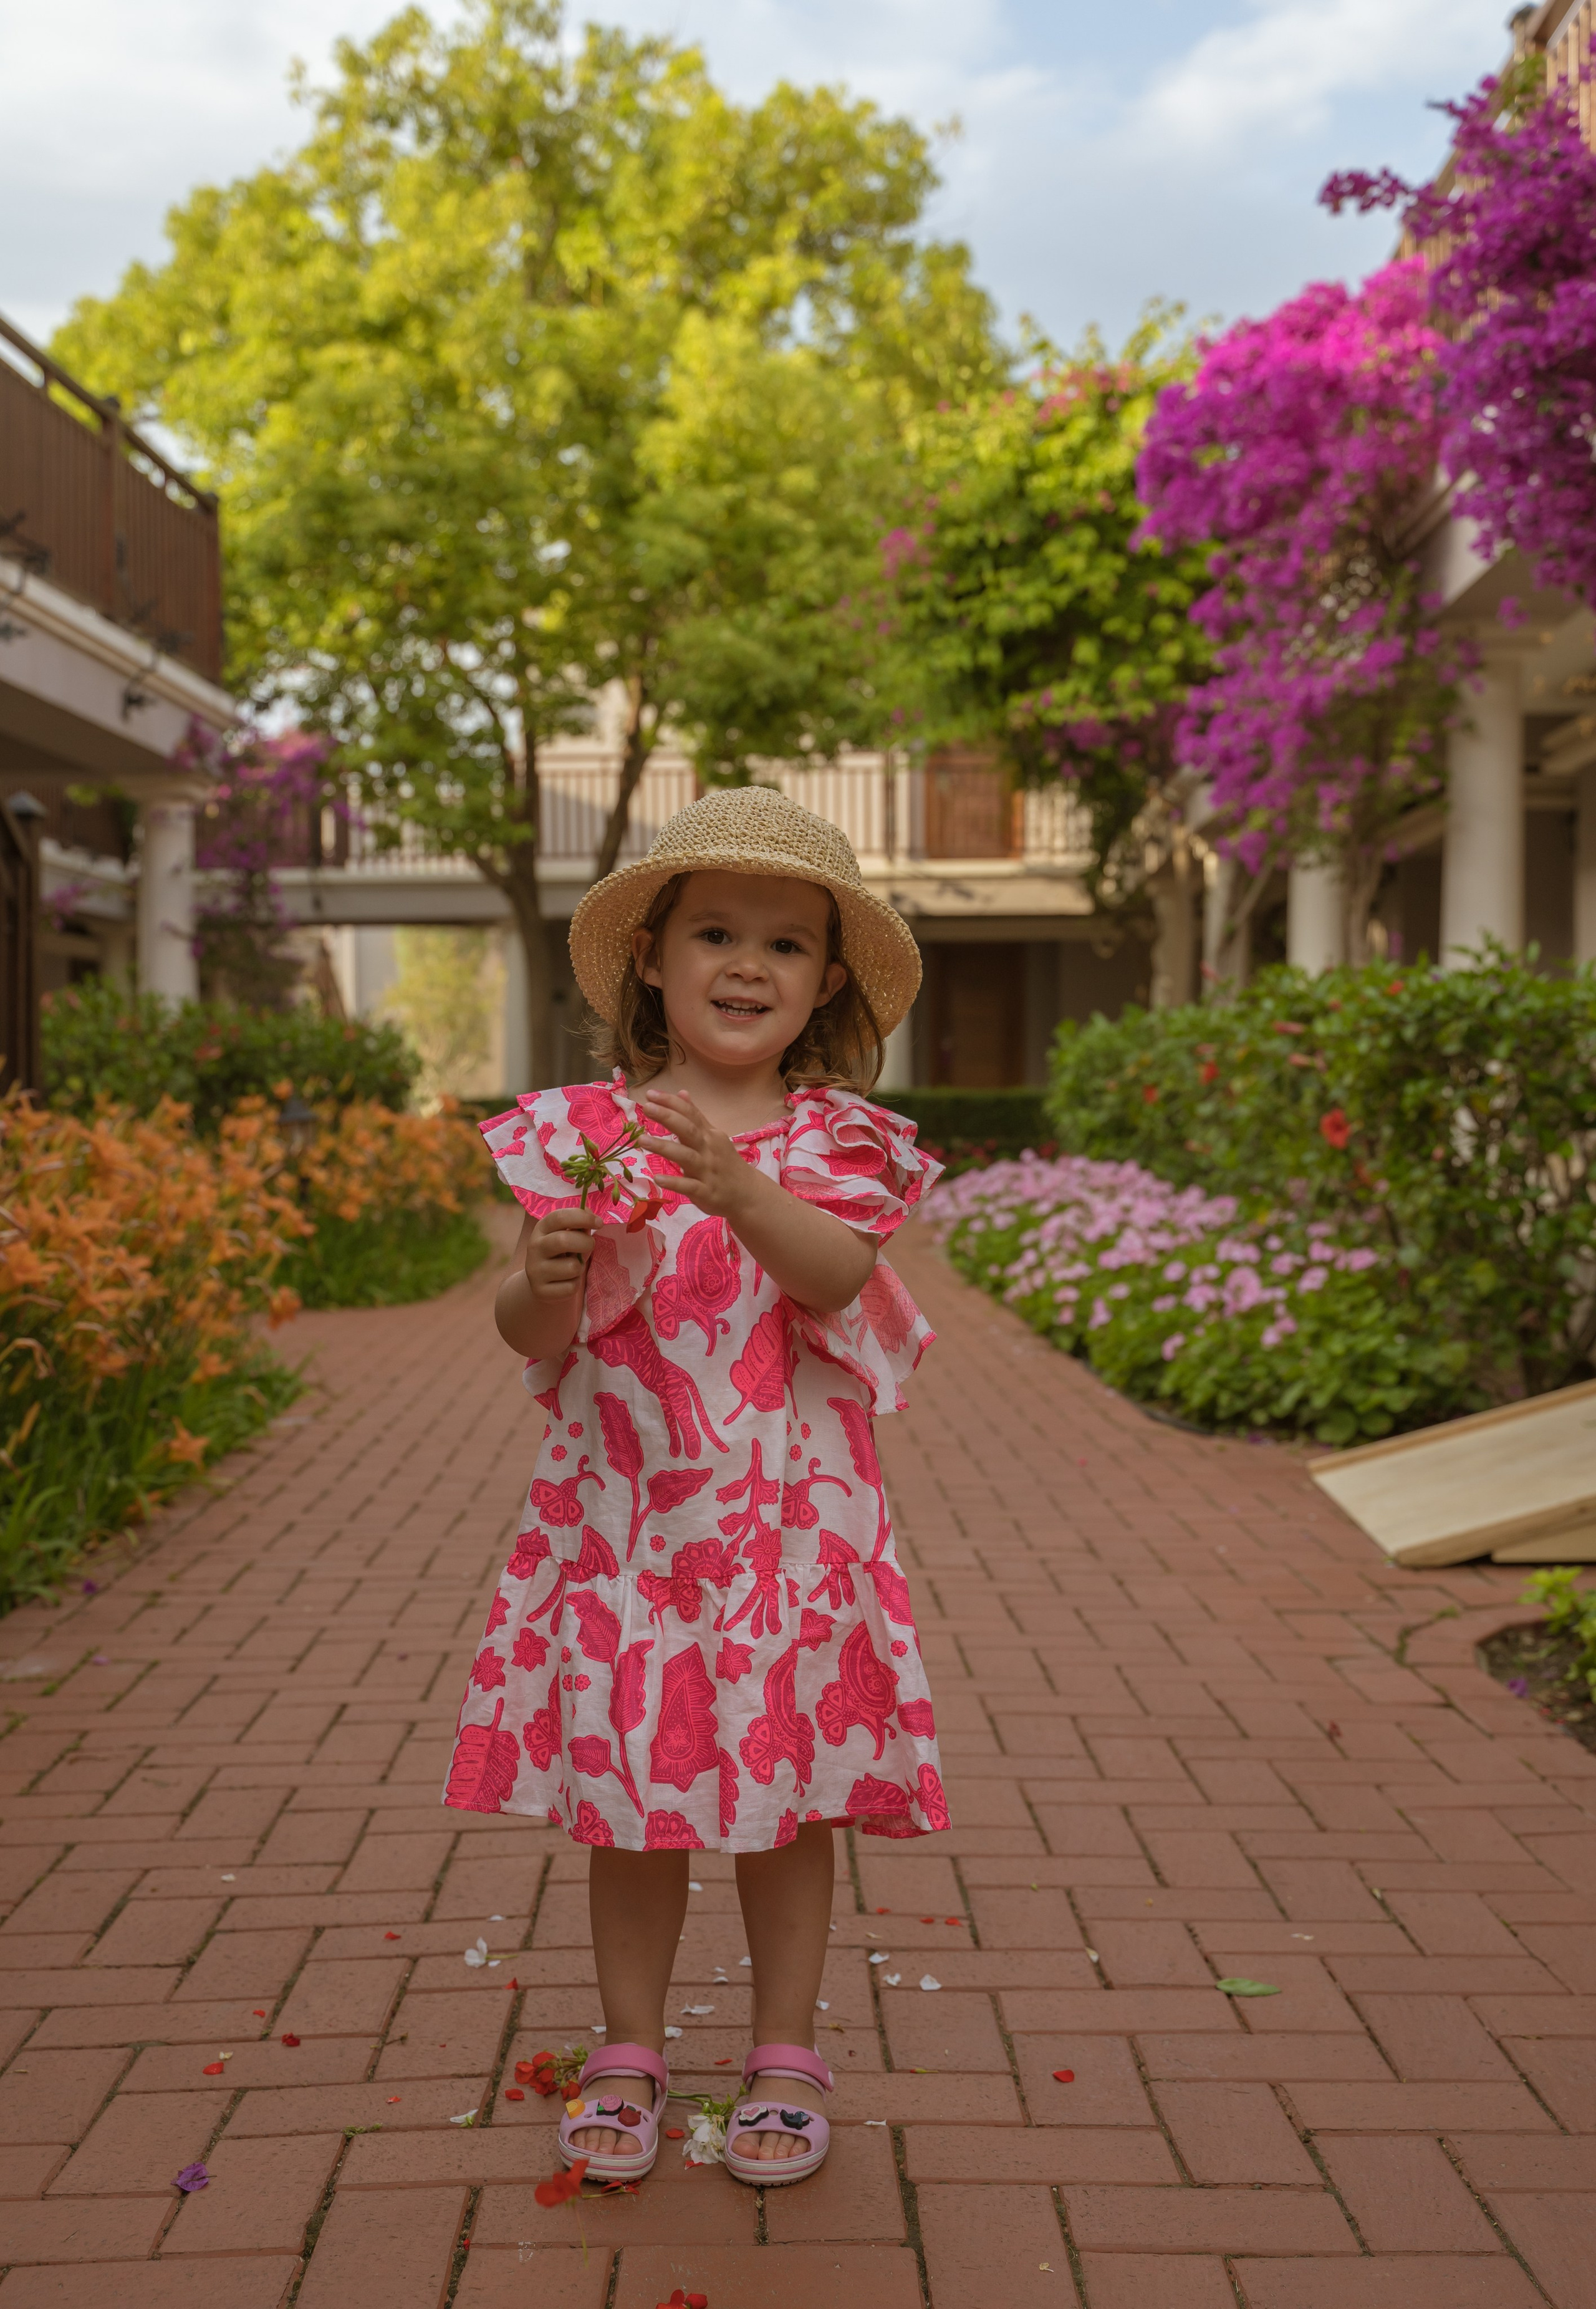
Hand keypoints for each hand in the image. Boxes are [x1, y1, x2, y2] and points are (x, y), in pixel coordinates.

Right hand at [524, 1206, 598, 1300]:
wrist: (542, 1283)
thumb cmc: (561, 1254)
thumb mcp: (568, 1236)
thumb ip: (579, 1226)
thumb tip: (591, 1215)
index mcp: (541, 1229)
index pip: (559, 1217)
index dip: (582, 1217)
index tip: (600, 1223)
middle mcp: (534, 1247)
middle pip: (563, 1240)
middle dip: (585, 1243)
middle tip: (590, 1246)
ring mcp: (534, 1270)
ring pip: (571, 1267)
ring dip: (580, 1267)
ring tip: (573, 1267)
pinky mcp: (540, 1290)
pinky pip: (570, 1287)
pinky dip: (575, 1284)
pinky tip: (566, 1282)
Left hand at [634, 1090, 753, 1221]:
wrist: (748, 1194)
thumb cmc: (725, 1164)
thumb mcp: (713, 1137)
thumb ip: (696, 1117)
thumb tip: (682, 1092)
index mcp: (709, 1135)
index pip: (690, 1114)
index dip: (671, 1102)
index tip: (651, 1093)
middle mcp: (709, 1149)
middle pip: (688, 1130)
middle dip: (668, 1117)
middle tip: (647, 1107)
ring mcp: (708, 1171)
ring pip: (686, 1156)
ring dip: (664, 1147)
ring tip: (642, 1140)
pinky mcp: (706, 1192)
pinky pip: (689, 1186)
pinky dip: (674, 1182)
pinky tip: (657, 1179)